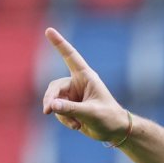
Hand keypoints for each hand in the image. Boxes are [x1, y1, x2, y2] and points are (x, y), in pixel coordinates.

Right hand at [40, 27, 128, 143]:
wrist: (115, 132)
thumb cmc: (109, 118)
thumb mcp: (91, 113)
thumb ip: (70, 109)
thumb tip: (51, 105)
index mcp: (86, 77)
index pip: (70, 57)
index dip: (59, 44)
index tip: (48, 30)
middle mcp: (78, 83)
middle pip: (55, 87)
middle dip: (51, 99)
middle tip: (48, 110)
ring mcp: (73, 95)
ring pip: (55, 101)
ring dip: (62, 114)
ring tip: (76, 124)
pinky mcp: (70, 106)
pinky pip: (58, 111)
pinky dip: (65, 120)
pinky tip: (77, 126)